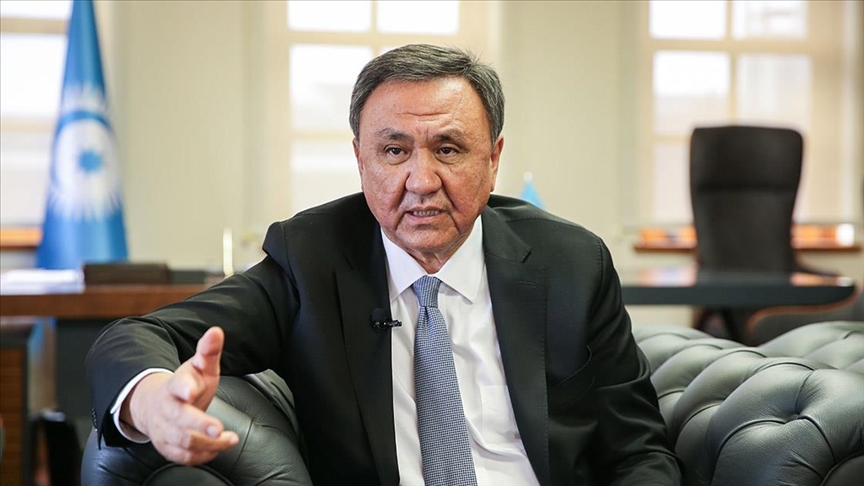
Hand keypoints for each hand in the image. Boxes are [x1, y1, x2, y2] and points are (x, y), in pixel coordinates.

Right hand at [121, 327, 238, 464]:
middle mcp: (167, 409)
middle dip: (199, 424)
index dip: (184, 388)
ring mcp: (165, 430)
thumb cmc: (188, 384)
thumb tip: (216, 331)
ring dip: (209, 443)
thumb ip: (209, 351)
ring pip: (184, 441)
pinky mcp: (168, 447)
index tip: (192, 391)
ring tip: (230, 438)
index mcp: (176, 386)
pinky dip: (202, 455)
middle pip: (179, 419)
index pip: (177, 386)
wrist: (159, 405)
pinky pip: (183, 457)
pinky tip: (218, 448)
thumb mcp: (200, 366)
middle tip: (219, 429)